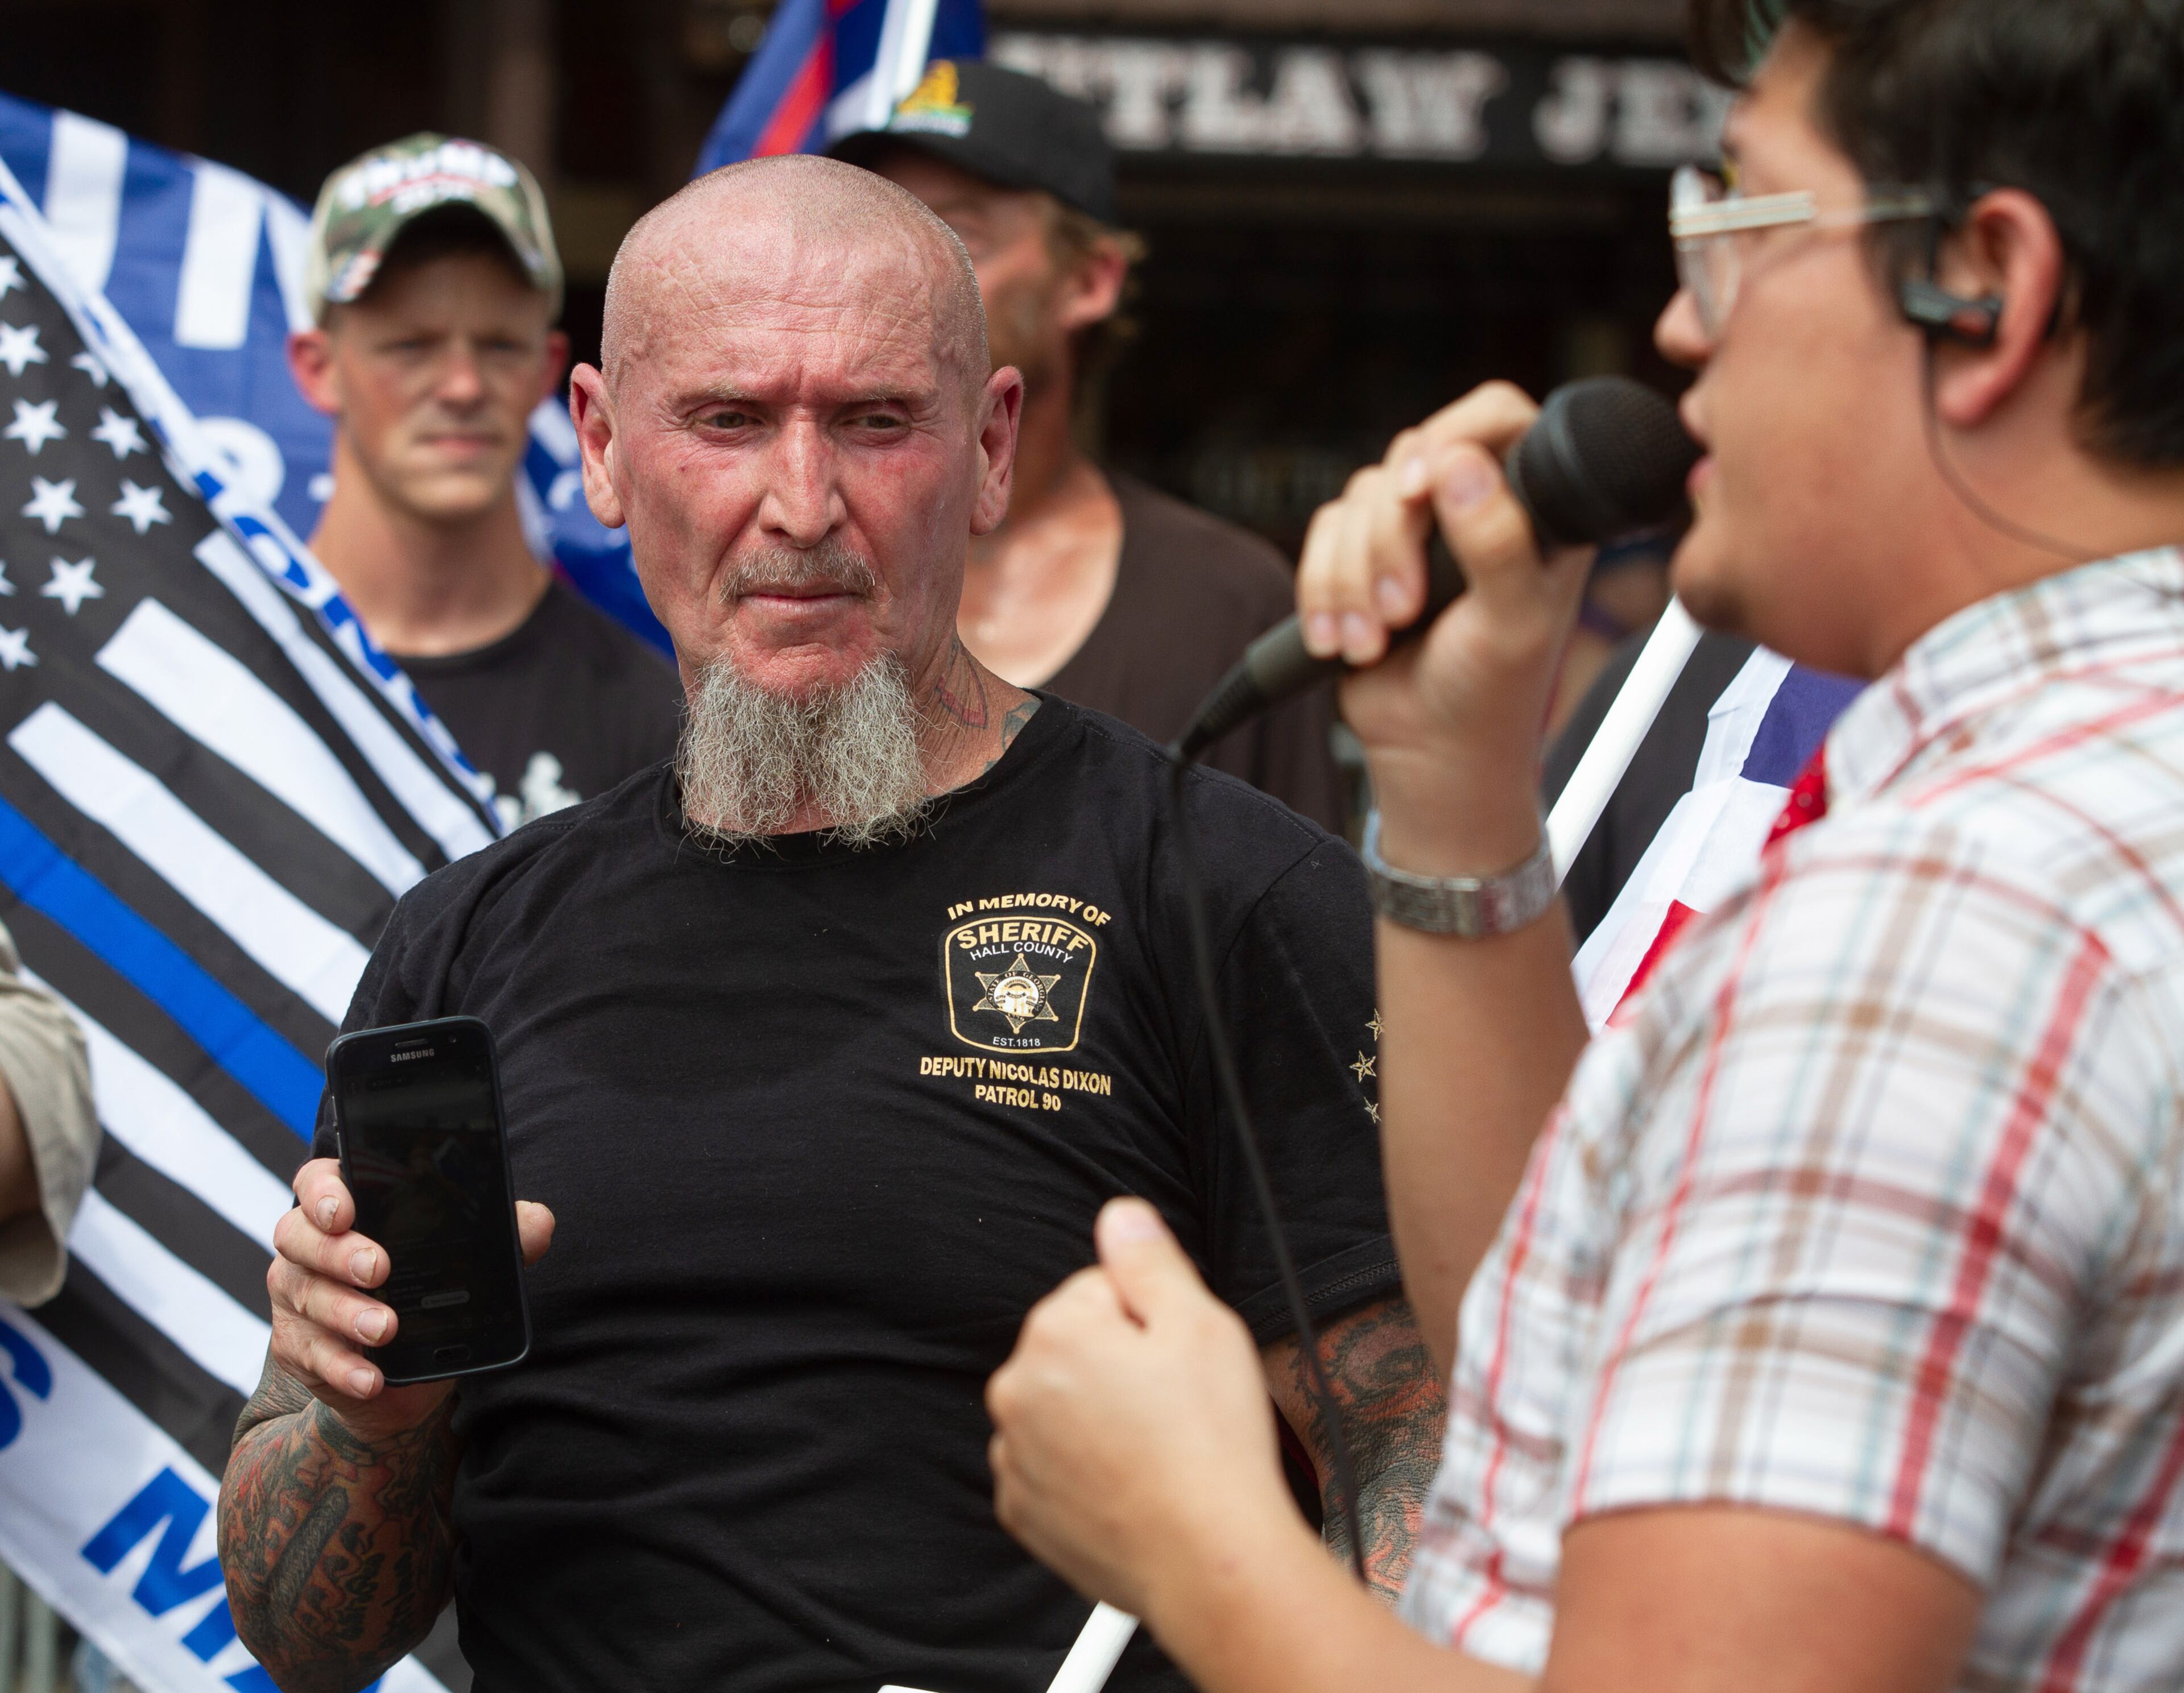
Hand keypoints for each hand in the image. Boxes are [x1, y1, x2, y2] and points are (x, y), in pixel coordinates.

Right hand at [267, 1158, 554, 1443]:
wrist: (404, 1368)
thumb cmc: (428, 1289)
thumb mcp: (464, 1257)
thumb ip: (500, 1234)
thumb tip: (538, 1223)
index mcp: (346, 1209)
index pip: (318, 1182)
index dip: (324, 1191)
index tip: (346, 1209)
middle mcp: (309, 1246)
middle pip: (300, 1236)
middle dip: (338, 1252)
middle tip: (378, 1269)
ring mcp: (296, 1296)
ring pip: (307, 1295)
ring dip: (347, 1313)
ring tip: (385, 1327)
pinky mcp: (297, 1345)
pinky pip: (310, 1353)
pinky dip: (343, 1366)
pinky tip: (370, 1377)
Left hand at [988, 1199, 1306, 1622]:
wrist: (1208, 1562)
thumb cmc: (1211, 1444)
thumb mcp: (1200, 1324)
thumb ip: (1149, 1260)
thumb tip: (1119, 1215)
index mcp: (1054, 1333)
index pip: (1101, 1290)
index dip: (1152, 1318)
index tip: (1179, 1361)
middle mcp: (1016, 1392)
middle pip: (1077, 1348)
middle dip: (1122, 1365)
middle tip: (1176, 1407)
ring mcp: (1014, 1457)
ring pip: (1065, 1408)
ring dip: (1102, 1418)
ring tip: (1160, 1452)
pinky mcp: (1024, 1512)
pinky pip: (1054, 1467)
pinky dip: (1086, 1472)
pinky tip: (1133, 1486)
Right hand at [1296, 382, 1594, 871]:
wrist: (1431, 754)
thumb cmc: (1491, 695)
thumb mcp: (1513, 624)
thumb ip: (1499, 542)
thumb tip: (1460, 465)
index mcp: (1532, 506)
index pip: (1497, 416)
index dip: (1454, 434)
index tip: (1425, 488)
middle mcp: (1473, 504)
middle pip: (1408, 460)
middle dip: (1391, 541)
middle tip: (1405, 609)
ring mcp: (1414, 529)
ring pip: (1357, 500)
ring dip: (1352, 578)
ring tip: (1374, 640)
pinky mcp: (1361, 556)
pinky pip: (1320, 537)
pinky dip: (1321, 590)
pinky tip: (1341, 641)